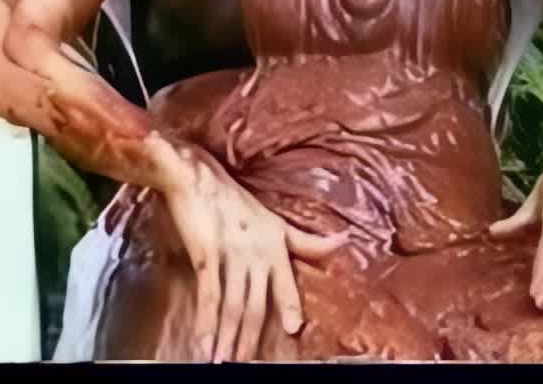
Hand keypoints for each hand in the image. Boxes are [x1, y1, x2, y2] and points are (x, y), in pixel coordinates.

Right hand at [155, 140, 348, 361]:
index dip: (290, 306)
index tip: (294, 330)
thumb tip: (345, 241)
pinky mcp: (207, 255)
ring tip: (224, 362)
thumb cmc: (235, 201)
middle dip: (250, 339)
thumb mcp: (275, 221)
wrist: (198, 178)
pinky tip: (203, 342)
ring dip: (228, 338)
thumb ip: (307, 240)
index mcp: (276, 245)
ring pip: (234, 306)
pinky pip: (209, 295)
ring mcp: (233, 254)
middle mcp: (258, 251)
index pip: (286, 282)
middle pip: (257, 305)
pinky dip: (206, 322)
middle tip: (246, 364)